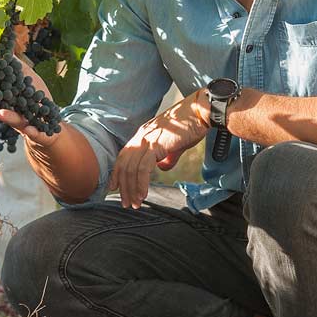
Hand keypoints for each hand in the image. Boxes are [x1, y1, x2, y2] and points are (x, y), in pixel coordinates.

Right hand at [0, 53, 57, 146]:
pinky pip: (33, 132)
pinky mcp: (36, 132)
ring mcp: (23, 123)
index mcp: (6, 98)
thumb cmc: (36, 97)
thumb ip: (14, 64)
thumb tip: (1, 45)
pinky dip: (31, 131)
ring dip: (7, 117)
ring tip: (2, 114)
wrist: (52, 121)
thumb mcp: (28, 76)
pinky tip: (30, 129)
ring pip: (13, 121)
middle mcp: (11, 111)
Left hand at [109, 90, 210, 208]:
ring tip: (136, 203)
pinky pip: (143, 168)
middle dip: (124, 187)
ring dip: (132, 189)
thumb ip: (167, 157)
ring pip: (131, 169)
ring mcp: (147, 140)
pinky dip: (141, 183)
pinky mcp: (156, 145)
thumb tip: (162, 168)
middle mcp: (141, 137)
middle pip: (124, 165)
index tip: (116, 189)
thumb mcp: (175, 145)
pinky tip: (143, 194)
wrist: (200, 112)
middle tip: (128, 203)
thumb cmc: (191, 126)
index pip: (123, 157)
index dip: (118, 174)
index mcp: (143, 135)